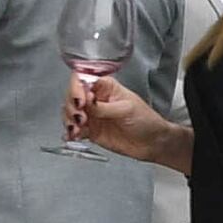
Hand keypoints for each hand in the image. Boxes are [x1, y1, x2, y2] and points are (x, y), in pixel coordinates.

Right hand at [64, 72, 189, 167]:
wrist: (152, 143)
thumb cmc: (146, 120)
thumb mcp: (127, 109)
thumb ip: (104, 107)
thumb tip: (87, 102)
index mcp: (106, 87)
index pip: (83, 80)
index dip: (77, 89)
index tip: (81, 100)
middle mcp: (95, 99)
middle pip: (72, 96)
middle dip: (72, 106)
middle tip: (81, 117)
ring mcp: (91, 115)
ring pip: (69, 113)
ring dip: (69, 120)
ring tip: (78, 128)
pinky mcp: (90, 130)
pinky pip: (74, 130)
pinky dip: (70, 133)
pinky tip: (73, 136)